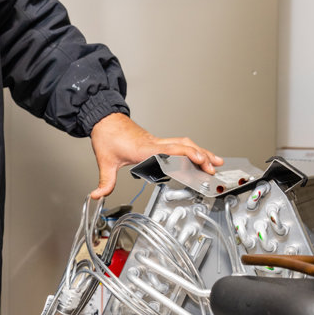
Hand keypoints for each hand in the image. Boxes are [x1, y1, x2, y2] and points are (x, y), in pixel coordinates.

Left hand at [90, 112, 222, 200]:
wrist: (104, 119)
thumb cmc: (107, 135)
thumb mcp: (105, 161)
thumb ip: (104, 181)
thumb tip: (97, 195)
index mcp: (144, 149)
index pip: (170, 152)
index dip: (186, 156)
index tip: (199, 161)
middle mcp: (154, 143)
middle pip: (183, 147)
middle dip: (200, 157)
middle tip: (212, 169)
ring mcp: (157, 141)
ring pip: (185, 144)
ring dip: (201, 152)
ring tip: (215, 162)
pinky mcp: (157, 142)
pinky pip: (179, 144)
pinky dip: (192, 150)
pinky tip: (200, 156)